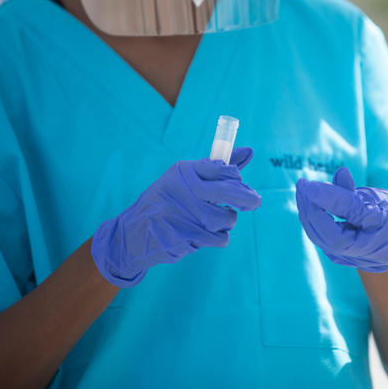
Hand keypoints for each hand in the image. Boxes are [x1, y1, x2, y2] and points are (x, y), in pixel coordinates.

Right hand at [91, 147, 260, 286]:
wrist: (132, 235)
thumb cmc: (165, 203)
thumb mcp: (183, 179)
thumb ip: (217, 168)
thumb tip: (250, 151)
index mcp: (183, 171)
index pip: (221, 167)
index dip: (235, 176)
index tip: (240, 182)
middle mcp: (185, 190)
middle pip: (229, 191)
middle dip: (248, 198)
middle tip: (255, 201)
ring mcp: (187, 215)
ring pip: (228, 217)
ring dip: (227, 220)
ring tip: (213, 220)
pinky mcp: (189, 237)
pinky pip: (221, 237)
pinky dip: (218, 237)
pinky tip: (205, 234)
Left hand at [295, 167, 387, 272]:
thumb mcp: (380, 203)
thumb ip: (357, 194)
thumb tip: (340, 173)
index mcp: (372, 247)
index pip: (338, 235)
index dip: (322, 209)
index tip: (310, 185)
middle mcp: (355, 257)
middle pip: (323, 237)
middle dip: (309, 208)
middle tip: (303, 183)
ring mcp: (344, 257)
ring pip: (317, 235)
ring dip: (306, 210)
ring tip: (303, 187)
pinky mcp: (335, 251)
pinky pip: (318, 233)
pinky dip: (311, 214)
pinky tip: (308, 197)